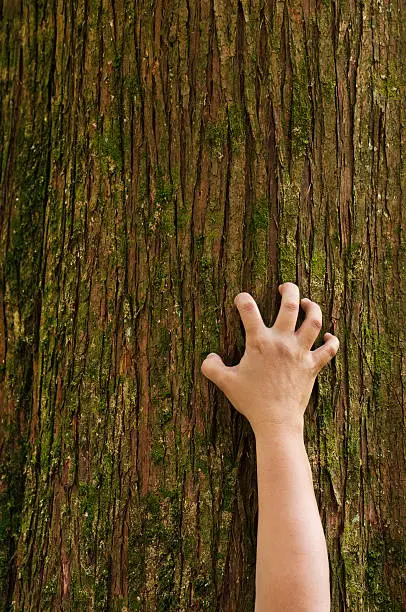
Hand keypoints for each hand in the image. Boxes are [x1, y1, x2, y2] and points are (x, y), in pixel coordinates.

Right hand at [200, 282, 339, 433]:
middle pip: (290, 305)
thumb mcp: (225, 382)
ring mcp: (300, 353)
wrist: (276, 421)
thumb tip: (210, 357)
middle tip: (284, 287)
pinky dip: (331, 340)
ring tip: (307, 303)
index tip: (242, 299)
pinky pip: (329, 349)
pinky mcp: (313, 366)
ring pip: (314, 320)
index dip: (243, 299)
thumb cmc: (251, 401)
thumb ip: (211, 367)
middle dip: (289, 289)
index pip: (249, 310)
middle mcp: (282, 342)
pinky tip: (327, 336)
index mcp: (259, 342)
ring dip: (312, 307)